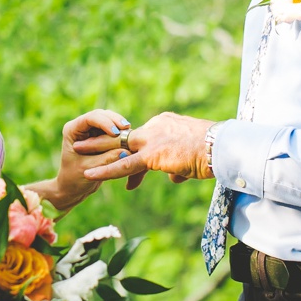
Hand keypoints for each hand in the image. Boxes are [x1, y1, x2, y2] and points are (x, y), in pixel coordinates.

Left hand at [51, 109, 132, 209]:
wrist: (73, 188)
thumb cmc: (75, 179)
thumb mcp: (89, 169)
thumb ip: (106, 159)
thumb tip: (126, 152)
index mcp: (72, 130)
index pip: (90, 118)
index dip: (104, 122)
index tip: (116, 133)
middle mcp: (82, 127)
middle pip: (101, 115)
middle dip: (115, 120)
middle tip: (127, 128)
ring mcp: (92, 131)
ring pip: (109, 120)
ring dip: (120, 126)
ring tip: (130, 132)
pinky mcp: (101, 137)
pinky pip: (114, 131)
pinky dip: (122, 134)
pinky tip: (131, 139)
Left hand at [78, 112, 215, 187]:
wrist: (223, 148)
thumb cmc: (214, 152)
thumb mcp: (192, 157)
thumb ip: (177, 165)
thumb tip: (173, 177)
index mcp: (165, 124)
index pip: (142, 138)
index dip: (130, 150)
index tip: (122, 157)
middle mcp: (155, 127)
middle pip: (124, 136)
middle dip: (103, 141)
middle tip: (85, 143)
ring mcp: (152, 141)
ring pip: (118, 146)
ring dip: (97, 150)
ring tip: (78, 152)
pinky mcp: (152, 156)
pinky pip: (123, 165)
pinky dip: (105, 169)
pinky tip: (89, 173)